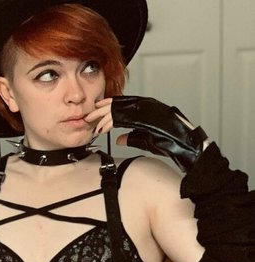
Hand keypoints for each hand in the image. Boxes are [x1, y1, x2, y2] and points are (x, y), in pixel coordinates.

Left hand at [85, 96, 208, 171]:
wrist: (185, 145)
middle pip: (118, 104)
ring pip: (119, 109)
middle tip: (88, 115)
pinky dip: (111, 124)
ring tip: (90, 120)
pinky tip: (101, 127)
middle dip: (101, 110)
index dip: (108, 108)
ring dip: (103, 115)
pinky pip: (124, 119)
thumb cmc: (171, 142)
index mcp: (147, 108)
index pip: (123, 105)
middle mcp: (146, 105)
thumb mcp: (146, 140)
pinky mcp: (146, 118)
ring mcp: (147, 110)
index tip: (96, 113)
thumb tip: (118, 139)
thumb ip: (132, 137)